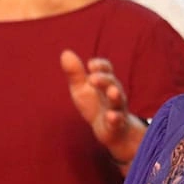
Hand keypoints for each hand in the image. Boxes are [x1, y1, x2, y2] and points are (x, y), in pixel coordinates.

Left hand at [60, 49, 141, 165]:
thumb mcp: (81, 89)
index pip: (106, 68)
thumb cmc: (94, 105)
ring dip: (116, 95)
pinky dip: (115, 118)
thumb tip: (65, 52)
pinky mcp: (117, 124)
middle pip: (112, 82)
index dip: (100, 65)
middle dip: (104, 79)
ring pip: (118, 100)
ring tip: (112, 92)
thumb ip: (75, 73)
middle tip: (92, 79)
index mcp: (105, 81)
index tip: (90, 66)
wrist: (110, 130)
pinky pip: (118, 121)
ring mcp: (117, 108)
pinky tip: (110, 116)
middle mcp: (114, 92)